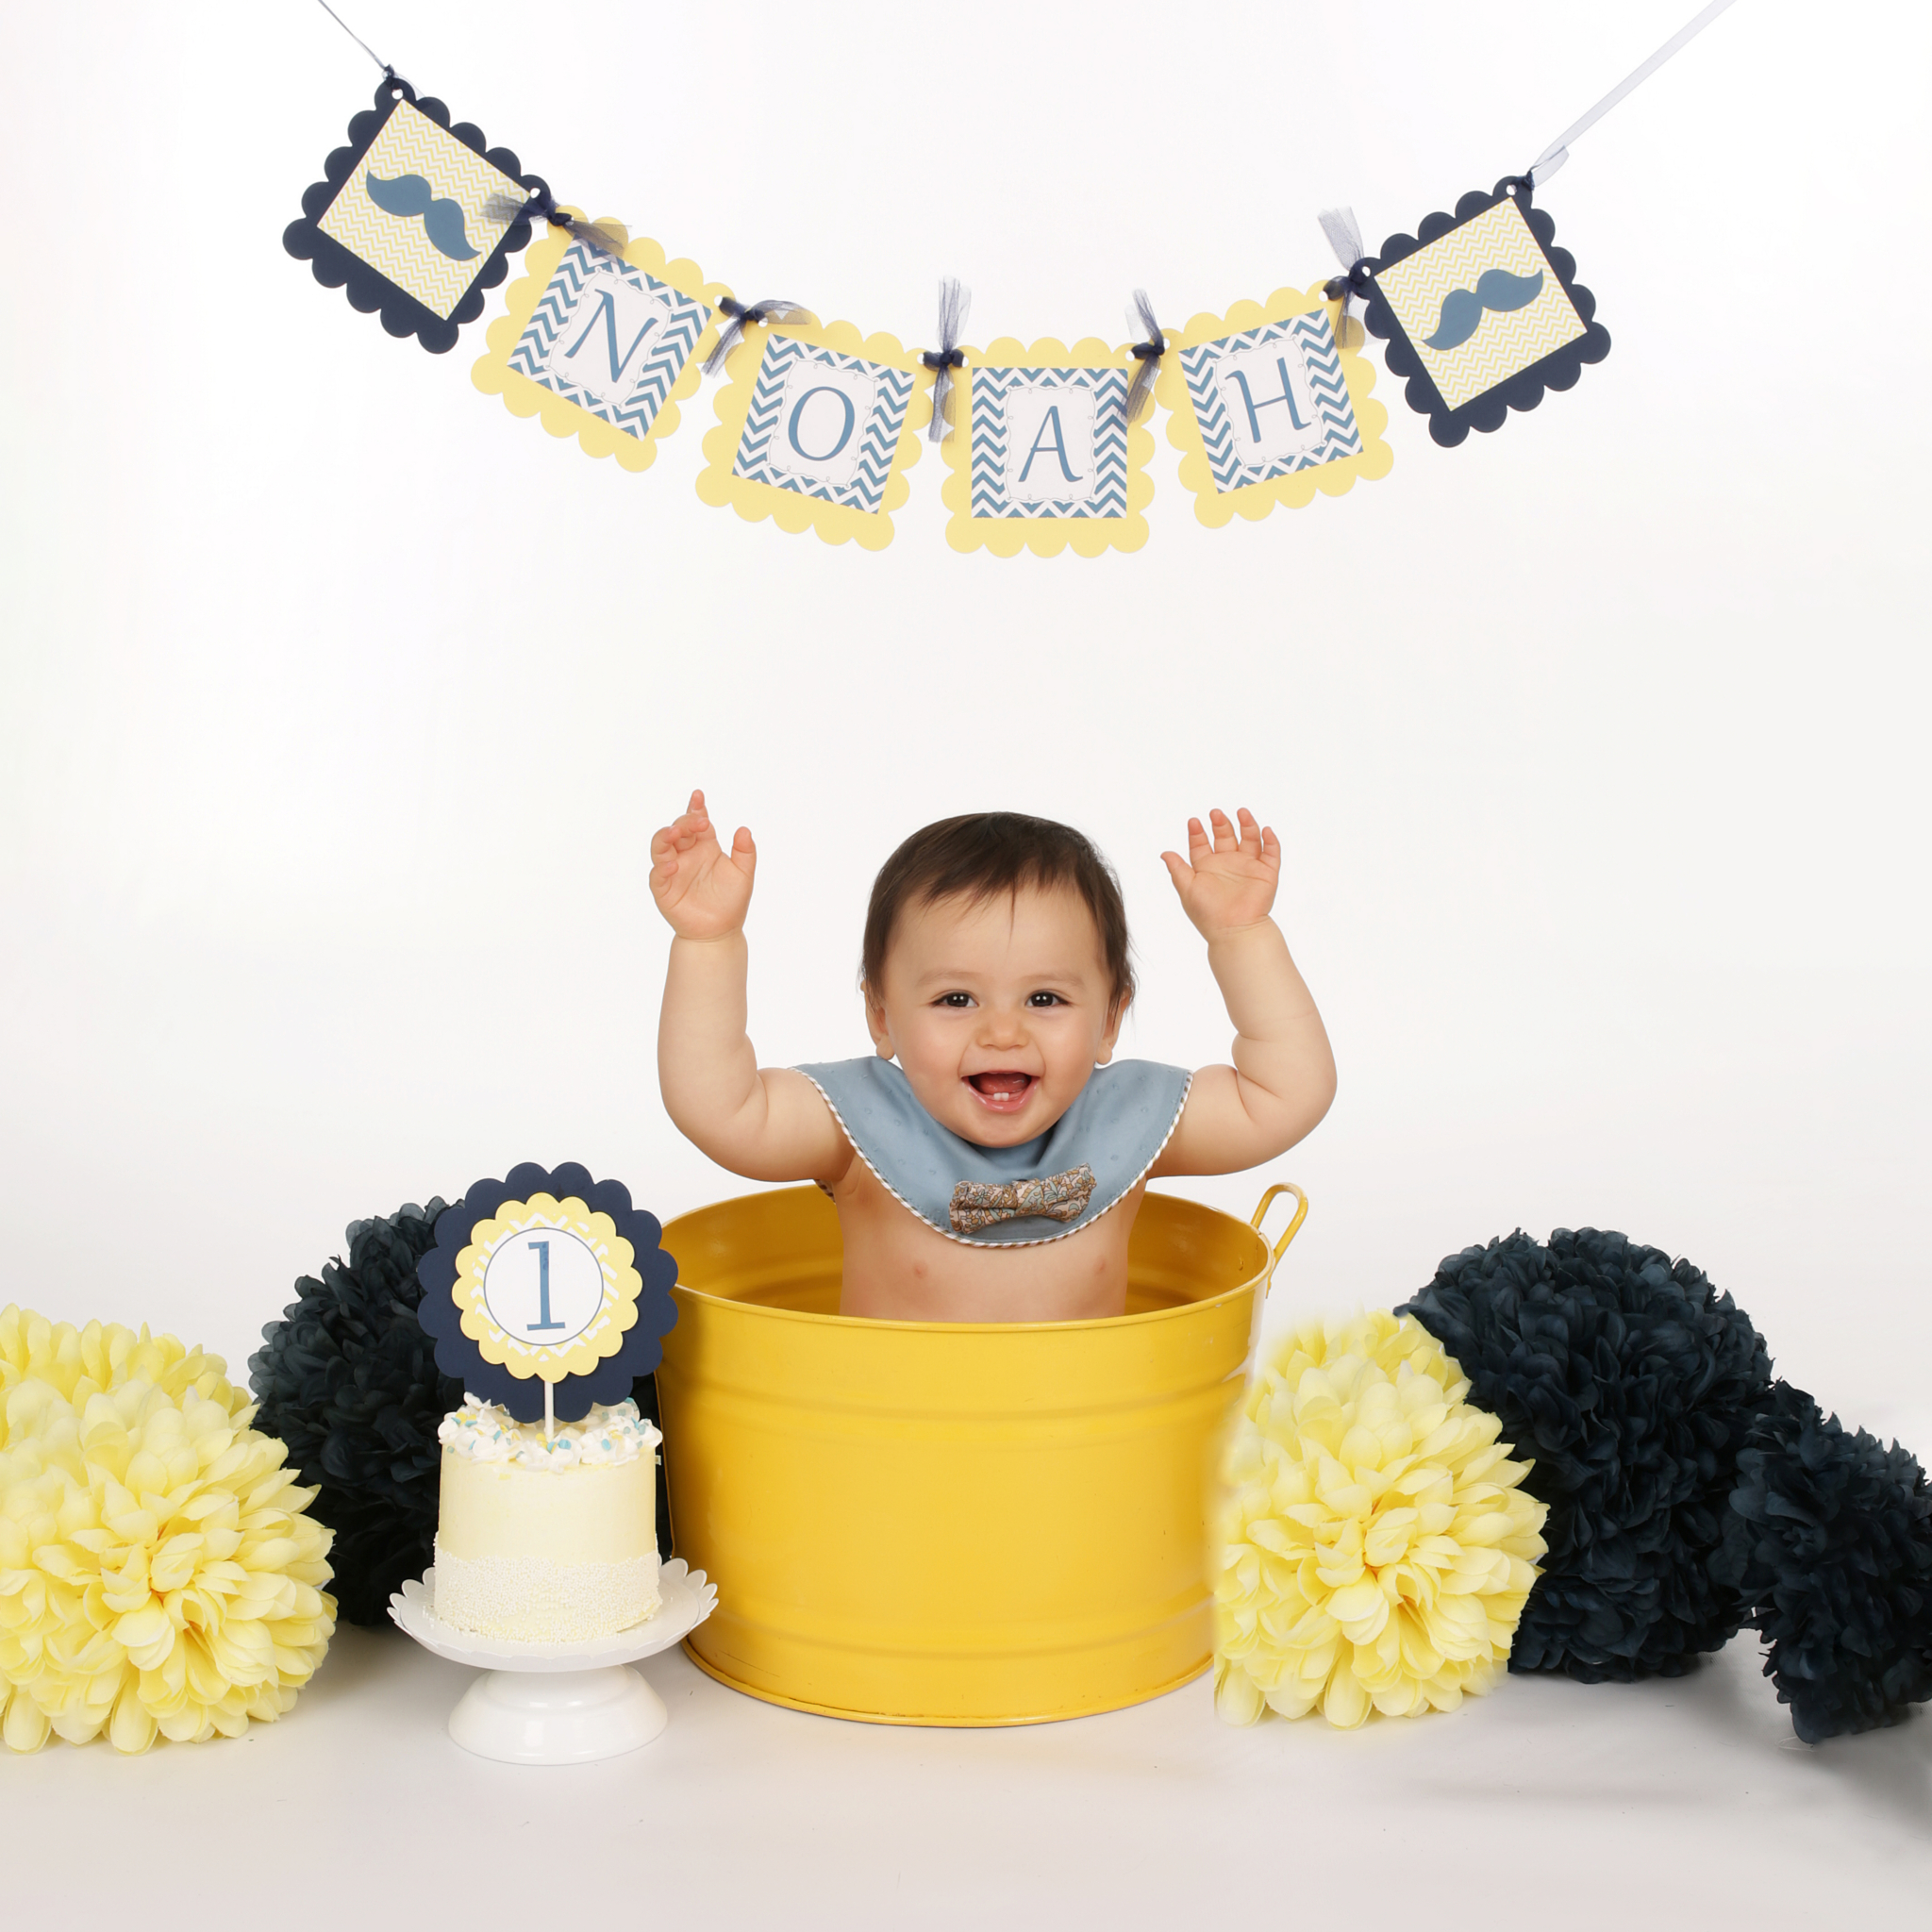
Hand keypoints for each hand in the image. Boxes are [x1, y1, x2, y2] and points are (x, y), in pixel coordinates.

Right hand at [650, 790, 756, 940]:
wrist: (720, 932)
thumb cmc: (731, 902)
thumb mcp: (744, 874)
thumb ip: (745, 852)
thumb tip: (744, 829)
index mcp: (705, 846)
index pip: (697, 821)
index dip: (696, 807)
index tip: (698, 795)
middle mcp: (686, 854)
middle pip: (678, 829)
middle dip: (685, 821)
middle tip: (698, 821)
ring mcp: (673, 870)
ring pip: (661, 846)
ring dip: (665, 836)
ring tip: (675, 832)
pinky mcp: (663, 888)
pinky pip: (658, 874)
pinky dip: (663, 867)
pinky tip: (674, 865)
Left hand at [1161, 808, 1279, 940]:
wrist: (1233, 931)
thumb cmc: (1207, 914)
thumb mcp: (1187, 888)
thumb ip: (1177, 869)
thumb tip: (1164, 853)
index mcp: (1207, 867)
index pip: (1201, 843)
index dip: (1197, 832)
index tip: (1193, 822)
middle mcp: (1228, 864)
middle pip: (1225, 836)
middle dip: (1221, 824)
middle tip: (1215, 813)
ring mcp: (1248, 867)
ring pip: (1250, 839)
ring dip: (1247, 825)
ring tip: (1242, 812)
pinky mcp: (1266, 874)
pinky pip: (1271, 853)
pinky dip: (1271, 841)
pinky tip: (1265, 830)